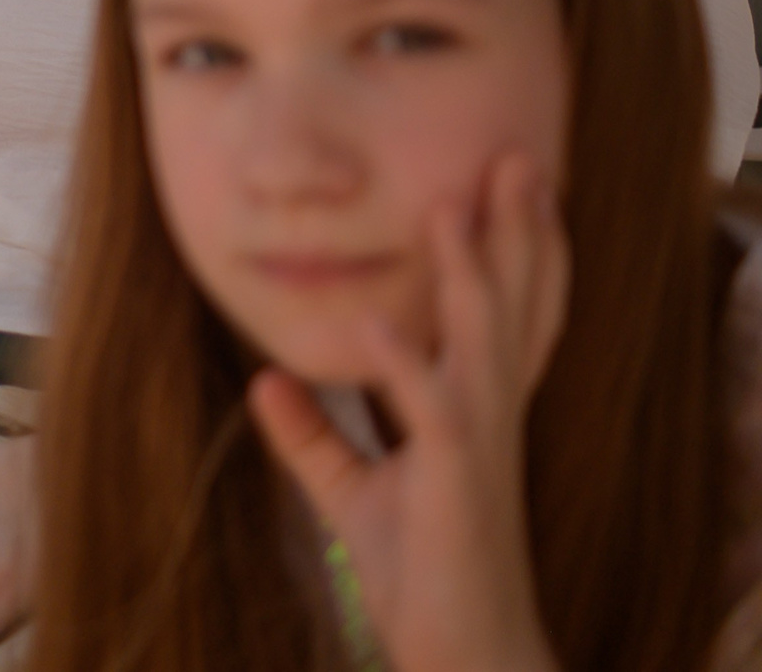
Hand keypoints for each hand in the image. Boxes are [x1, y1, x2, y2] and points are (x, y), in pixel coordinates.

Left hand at [250, 156, 567, 671]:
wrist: (460, 651)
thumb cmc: (420, 576)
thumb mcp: (349, 494)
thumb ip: (310, 437)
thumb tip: (261, 382)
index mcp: (473, 412)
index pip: (505, 316)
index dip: (513, 253)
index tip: (508, 188)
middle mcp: (487, 415)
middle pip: (513, 308)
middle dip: (516, 234)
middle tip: (520, 159)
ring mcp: (478, 444)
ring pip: (483, 339)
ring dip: (468, 273)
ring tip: (452, 207)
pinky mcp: (454, 480)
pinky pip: (432, 409)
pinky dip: (403, 363)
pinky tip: (376, 322)